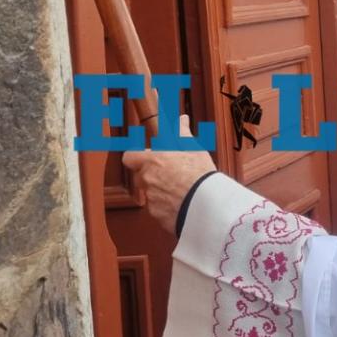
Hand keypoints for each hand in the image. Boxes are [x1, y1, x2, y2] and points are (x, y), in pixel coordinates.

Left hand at [122, 114, 217, 233]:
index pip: (130, 157)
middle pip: (140, 177)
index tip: (147, 158)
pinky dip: (167, 208)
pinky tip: (182, 204)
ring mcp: (151, 199)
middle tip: (171, 175)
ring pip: (150, 194)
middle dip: (152, 177)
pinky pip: (159, 210)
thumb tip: (181, 120)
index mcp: (152, 160)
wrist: (206, 203)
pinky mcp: (157, 216)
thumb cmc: (199, 173)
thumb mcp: (192, 148)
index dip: (137, 158)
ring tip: (181, 191)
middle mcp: (147, 179)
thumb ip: (182, 133)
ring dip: (160, 193)